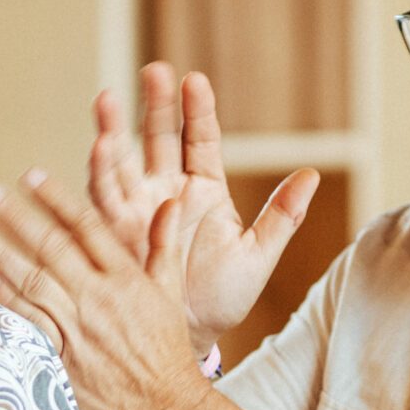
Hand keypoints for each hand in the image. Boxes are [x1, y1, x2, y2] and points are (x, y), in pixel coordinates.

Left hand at [0, 167, 211, 409]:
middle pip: (52, 248)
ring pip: (32, 282)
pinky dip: (5, 304)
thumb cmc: (167, 352)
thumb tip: (168, 203)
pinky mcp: (62, 359)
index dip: (57, 198)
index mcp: (127, 277)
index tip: (30, 176)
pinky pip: (28, 325)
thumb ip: (163, 246)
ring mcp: (78, 329)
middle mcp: (99, 298)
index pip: (87, 227)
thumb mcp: (172, 294)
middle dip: (16, 217)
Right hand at [89, 65, 318, 347]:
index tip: (194, 80)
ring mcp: (137, 209)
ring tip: (108, 100)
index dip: (198, 109)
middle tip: (154, 71)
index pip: (201, 138)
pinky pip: (104, 198)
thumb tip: (311, 174)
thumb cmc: (222, 299)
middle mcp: (166, 191)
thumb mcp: (258, 257)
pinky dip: (99, 172)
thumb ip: (281, 216)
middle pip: (159, 137)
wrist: (188, 337)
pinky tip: (99, 148)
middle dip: (155, 105)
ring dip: (114, 130)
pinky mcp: (112, 232)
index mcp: (204, 189)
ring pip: (124, 160)